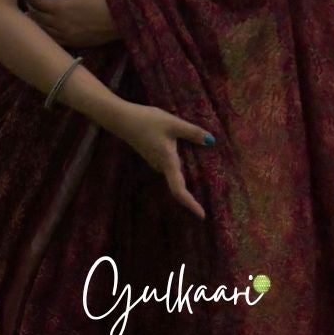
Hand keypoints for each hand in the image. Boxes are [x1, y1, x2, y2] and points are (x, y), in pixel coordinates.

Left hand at [18, 0, 118, 46]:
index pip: (38, 2)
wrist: (120, 20)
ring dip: (35, 23)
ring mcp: (65, 35)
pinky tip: (43, 30)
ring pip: (43, 30)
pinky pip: (53, 39)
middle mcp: (59, 23)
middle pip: (37, 17)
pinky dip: (45, 34)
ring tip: (30, 17)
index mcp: (61, 7)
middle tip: (25, 5)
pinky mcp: (72, 43)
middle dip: (29, 10)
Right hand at [111, 104, 214, 220]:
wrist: (123, 119)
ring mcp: (156, 162)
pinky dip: (180, 166)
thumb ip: (192, 132)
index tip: (201, 216)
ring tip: (205, 179)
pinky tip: (189, 157)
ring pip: (174, 174)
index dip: (190, 204)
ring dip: (186, 177)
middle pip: (178, 184)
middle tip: (209, 201)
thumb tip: (211, 141)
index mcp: (167, 162)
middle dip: (192, 193)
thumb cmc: (147, 121)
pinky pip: (170, 166)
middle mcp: (161, 166)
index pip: (179, 189)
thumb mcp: (173, 123)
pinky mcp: (153, 156)